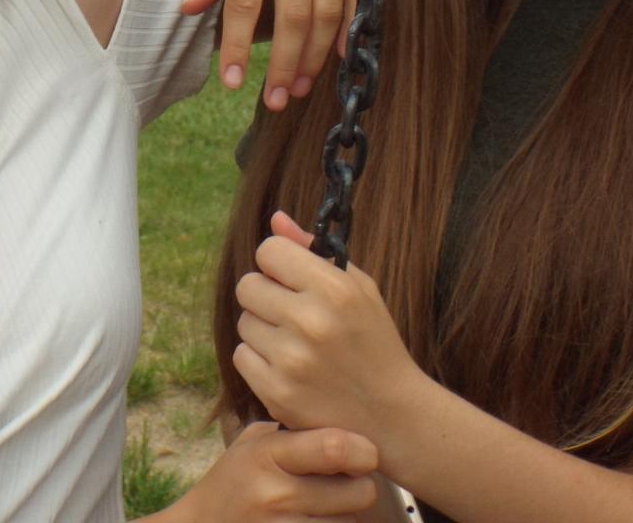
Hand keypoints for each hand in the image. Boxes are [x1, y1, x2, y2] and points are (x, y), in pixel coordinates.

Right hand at [167, 420, 377, 522]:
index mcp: (268, 454)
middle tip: (347, 482)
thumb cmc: (234, 481)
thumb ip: (293, 429)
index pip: (335, 446)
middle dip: (360, 487)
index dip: (363, 450)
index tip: (366, 452)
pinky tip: (314, 520)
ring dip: (346, 515)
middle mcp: (275, 494)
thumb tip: (346, 410)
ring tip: (324, 506)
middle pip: (358, 492)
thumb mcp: (252, 444)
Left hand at [182, 0, 364, 111]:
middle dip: (283, 64)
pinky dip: (352, 27)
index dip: (236, 46)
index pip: (243, 1)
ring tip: (301, 88)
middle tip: (275, 101)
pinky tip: (343, 57)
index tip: (231, 83)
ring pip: (328, 10)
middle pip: (291, 16)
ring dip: (315, 55)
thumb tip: (191, 8)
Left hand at [232, 213, 427, 449]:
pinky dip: (259, 360)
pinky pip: (242, 356)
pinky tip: (287, 367)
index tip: (291, 277)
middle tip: (291, 312)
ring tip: (295, 343)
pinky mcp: (276, 393)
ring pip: (244, 322)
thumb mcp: (359, 288)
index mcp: (334, 289)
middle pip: (247, 285)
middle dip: (265, 294)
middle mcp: (310, 322)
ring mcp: (291, 360)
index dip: (278, 262)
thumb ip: (313, 250)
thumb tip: (276, 219)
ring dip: (263, 329)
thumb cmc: (373, 341)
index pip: (269, 251)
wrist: (390, 413)